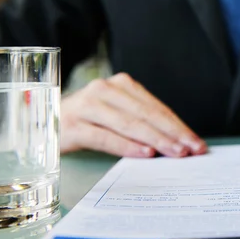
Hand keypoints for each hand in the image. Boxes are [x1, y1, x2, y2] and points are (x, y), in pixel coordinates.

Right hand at [61, 73, 206, 157]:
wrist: (41, 123)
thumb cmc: (88, 121)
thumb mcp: (116, 115)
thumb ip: (141, 123)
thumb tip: (176, 143)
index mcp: (121, 85)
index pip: (157, 107)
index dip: (179, 126)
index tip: (197, 143)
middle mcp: (105, 90)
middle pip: (146, 114)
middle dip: (173, 134)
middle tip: (193, 150)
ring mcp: (88, 106)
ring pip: (129, 123)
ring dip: (156, 140)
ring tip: (176, 152)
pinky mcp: (73, 125)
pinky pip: (105, 136)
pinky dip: (127, 146)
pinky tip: (145, 154)